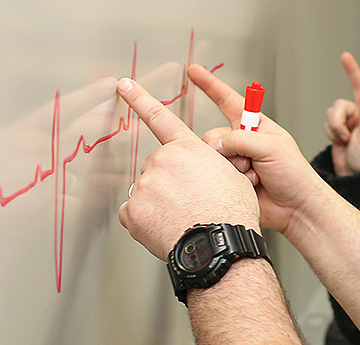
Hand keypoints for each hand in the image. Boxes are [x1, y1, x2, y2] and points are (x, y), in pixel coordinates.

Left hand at [116, 77, 259, 260]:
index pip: (160, 118)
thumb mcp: (234, 177)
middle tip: (189, 202)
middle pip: (158, 167)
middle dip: (169, 182)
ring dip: (160, 203)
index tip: (125, 85)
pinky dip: (146, 222)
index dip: (140, 99)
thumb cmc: (232, 215)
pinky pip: (134, 214)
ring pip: (147, 192)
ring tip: (183, 219)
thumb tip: (205, 170)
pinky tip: (166, 228)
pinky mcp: (133, 211)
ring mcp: (145, 186)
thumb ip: (211, 165)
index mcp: (188, 150)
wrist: (220, 245)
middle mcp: (163, 162)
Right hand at [188, 65, 327, 237]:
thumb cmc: (295, 175)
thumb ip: (240, 140)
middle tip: (251, 161)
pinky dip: (231, 181)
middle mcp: (243, 142)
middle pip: (214, 136)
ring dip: (233, 168)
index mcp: (255, 127)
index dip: (210, 86)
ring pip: (213, 158)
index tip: (193, 72)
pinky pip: (215, 176)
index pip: (228, 100)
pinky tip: (249, 187)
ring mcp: (236, 163)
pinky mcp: (230, 182)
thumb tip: (214, 147)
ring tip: (254, 176)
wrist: (297, 208)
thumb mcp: (272, 147)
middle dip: (229, 149)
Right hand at [323, 52, 359, 176]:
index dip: (352, 71)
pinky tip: (339, 143)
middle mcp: (358, 114)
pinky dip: (330, 134)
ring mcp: (347, 121)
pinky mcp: (337, 128)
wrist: (353, 174)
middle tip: (346, 137)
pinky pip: (326, 124)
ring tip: (344, 142)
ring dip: (334, 130)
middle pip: (338, 105)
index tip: (345, 56)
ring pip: (330, 114)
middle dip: (338, 122)